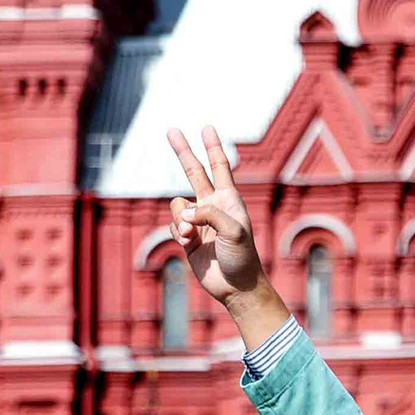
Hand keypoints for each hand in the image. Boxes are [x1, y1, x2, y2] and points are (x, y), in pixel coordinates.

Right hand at [165, 125, 286, 346]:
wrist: (236, 286)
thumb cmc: (243, 257)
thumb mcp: (234, 230)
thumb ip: (209, 214)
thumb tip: (183, 213)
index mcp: (229, 200)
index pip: (220, 166)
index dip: (213, 147)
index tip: (207, 127)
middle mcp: (213, 206)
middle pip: (193, 172)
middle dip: (183, 151)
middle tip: (171, 130)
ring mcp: (198, 222)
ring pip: (177, 205)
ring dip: (180, 218)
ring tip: (191, 235)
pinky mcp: (187, 238)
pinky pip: (173, 226)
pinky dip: (178, 233)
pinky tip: (188, 245)